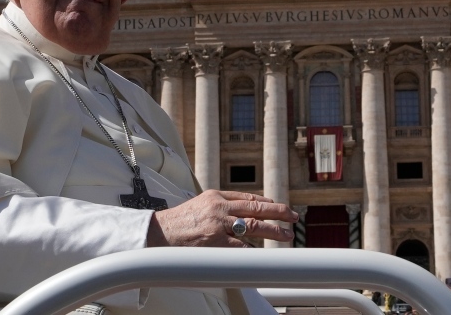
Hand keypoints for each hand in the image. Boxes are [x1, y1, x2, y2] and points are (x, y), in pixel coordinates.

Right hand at [147, 190, 298, 247]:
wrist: (157, 234)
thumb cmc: (177, 223)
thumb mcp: (199, 205)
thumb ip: (219, 208)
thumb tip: (240, 214)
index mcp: (216, 196)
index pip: (247, 197)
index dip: (266, 201)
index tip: (277, 205)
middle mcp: (220, 207)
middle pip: (257, 207)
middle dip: (278, 211)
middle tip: (293, 216)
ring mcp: (219, 224)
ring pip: (254, 225)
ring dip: (274, 230)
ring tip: (287, 235)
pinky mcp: (216, 242)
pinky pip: (241, 246)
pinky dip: (254, 250)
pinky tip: (265, 253)